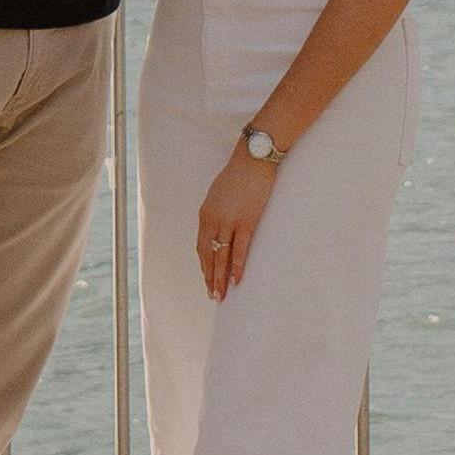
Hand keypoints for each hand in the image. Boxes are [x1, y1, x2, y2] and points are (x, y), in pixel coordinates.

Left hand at [196, 145, 278, 298]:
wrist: (253, 159)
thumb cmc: (238, 173)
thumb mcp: (218, 194)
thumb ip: (216, 212)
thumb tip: (219, 228)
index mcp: (205, 213)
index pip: (201, 246)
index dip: (204, 264)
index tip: (207, 278)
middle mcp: (213, 220)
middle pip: (209, 255)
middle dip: (210, 277)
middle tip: (212, 295)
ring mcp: (229, 222)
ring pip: (221, 256)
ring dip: (220, 278)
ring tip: (221, 295)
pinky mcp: (246, 222)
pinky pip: (240, 250)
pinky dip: (237, 266)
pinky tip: (236, 280)